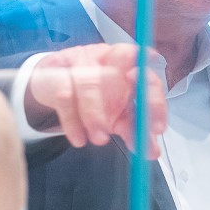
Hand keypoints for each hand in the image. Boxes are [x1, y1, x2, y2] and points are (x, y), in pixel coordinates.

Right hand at [23, 43, 165, 157]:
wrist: (53, 86)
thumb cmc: (94, 98)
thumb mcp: (117, 116)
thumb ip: (134, 130)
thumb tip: (152, 152)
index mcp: (130, 66)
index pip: (148, 76)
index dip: (155, 100)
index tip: (157, 129)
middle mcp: (108, 57)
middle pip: (123, 64)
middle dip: (122, 95)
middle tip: (130, 128)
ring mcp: (81, 60)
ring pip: (89, 82)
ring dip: (95, 114)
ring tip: (100, 140)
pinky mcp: (57, 72)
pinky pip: (65, 96)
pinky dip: (72, 122)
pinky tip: (78, 139)